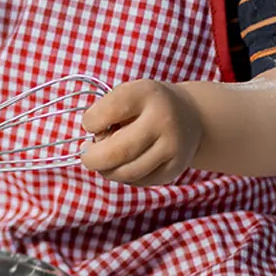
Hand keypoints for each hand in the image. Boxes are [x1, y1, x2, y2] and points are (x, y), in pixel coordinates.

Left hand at [79, 80, 202, 185]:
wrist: (189, 116)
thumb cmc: (144, 106)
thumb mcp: (127, 95)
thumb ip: (105, 114)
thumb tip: (92, 149)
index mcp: (145, 94)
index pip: (108, 112)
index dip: (90, 122)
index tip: (90, 124)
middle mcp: (163, 120)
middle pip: (119, 151)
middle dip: (92, 158)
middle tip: (86, 155)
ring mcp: (172, 147)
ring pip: (128, 172)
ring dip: (107, 170)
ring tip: (104, 160)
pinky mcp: (175, 169)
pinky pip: (140, 181)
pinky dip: (123, 177)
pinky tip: (123, 165)